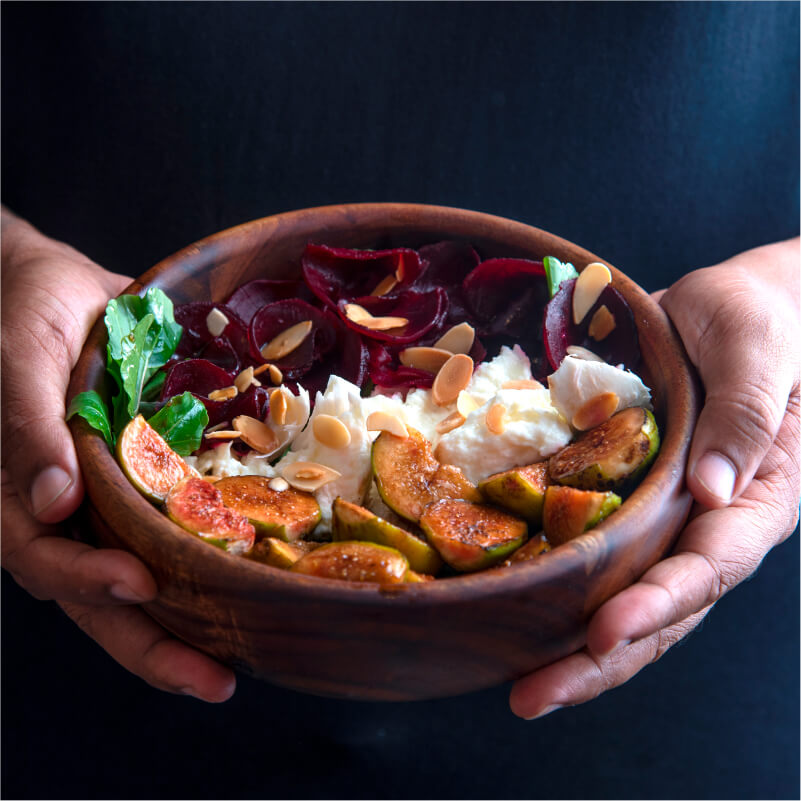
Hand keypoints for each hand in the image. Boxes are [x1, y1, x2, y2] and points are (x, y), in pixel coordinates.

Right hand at [1, 208, 235, 701]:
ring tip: (237, 662)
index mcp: (22, 492)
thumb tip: (50, 505)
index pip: (47, 561)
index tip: (139, 584)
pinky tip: (247, 584)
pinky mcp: (149, 480)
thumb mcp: (20, 359)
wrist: (58, 285)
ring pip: (140, 575)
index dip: (88, 582)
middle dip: (153, 645)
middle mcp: (67, 511)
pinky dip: (204, 561)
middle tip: (216, 681)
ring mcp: (109, 501)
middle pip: (101, 596)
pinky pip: (173, 530)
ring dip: (186, 624)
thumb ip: (25, 427)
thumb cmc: (26, 313)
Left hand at [510, 237, 799, 718]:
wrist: (729, 304)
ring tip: (519, 689)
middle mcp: (709, 522)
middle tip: (532, 697)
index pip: (709, 566)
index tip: (606, 633)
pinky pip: (598, 554)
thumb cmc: (759, 318)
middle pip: (662, 609)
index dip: (658, 604)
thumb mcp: (759, 348)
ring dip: (573, 647)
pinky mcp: (628, 498)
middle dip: (599, 659)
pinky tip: (516, 619)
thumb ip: (748, 414)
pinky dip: (562, 590)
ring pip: (625, 597)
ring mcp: (666, 516)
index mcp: (758, 496)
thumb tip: (714, 492)